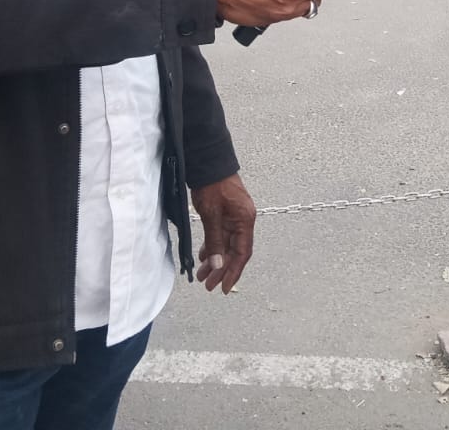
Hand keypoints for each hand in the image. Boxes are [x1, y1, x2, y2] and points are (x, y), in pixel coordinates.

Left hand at [191, 173, 255, 293]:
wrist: (209, 162)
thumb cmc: (212, 185)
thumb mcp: (212, 214)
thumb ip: (216, 240)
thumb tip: (218, 265)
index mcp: (245, 220)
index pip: (242, 253)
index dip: (233, 272)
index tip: (224, 287)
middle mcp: (243, 220)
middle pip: (234, 251)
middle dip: (222, 270)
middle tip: (208, 285)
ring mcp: (235, 217)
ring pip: (227, 245)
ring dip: (216, 260)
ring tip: (203, 275)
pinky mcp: (226, 213)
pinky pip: (221, 235)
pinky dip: (213, 247)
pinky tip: (204, 256)